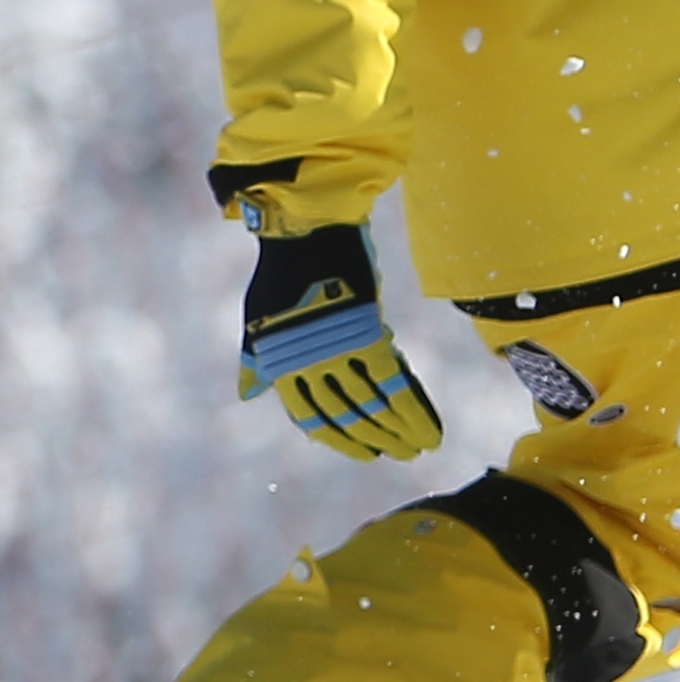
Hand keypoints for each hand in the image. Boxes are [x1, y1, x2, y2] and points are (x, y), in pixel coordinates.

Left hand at [239, 223, 442, 461]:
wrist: (304, 227)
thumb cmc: (281, 269)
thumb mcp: (257, 320)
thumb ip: (255, 360)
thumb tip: (247, 393)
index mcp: (280, 366)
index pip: (310, 418)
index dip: (339, 439)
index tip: (365, 452)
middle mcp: (307, 365)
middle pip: (347, 416)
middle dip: (378, 440)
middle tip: (403, 454)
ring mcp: (336, 350)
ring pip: (373, 405)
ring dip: (401, 432)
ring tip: (422, 447)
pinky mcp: (366, 333)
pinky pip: (394, 382)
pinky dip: (414, 408)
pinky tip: (430, 427)